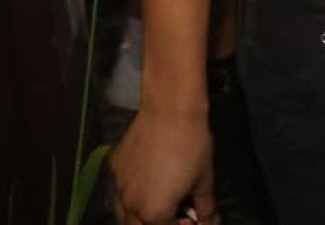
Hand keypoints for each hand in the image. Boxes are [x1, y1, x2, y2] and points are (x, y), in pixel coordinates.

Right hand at [112, 108, 214, 224]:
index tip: (190, 216)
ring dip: (139, 214)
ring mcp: (118, 187)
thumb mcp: (204, 180)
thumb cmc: (192, 147)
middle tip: (174, 211)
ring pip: (124, 213)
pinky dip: (132, 192)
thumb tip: (210, 221)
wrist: (170, 112)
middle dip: (158, 223)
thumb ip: (205, 207)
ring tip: (158, 200)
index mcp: (154, 213)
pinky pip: (120, 189)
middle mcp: (131, 205)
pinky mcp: (114, 169)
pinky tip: (147, 177)